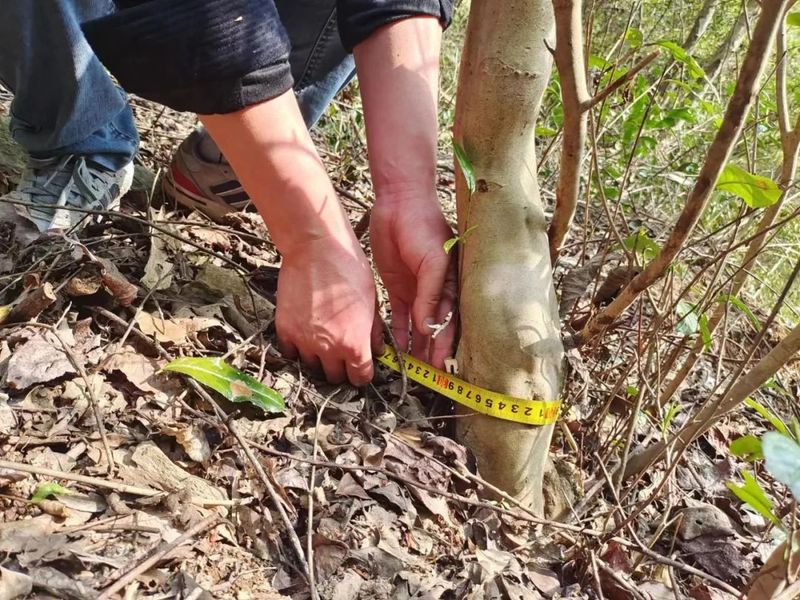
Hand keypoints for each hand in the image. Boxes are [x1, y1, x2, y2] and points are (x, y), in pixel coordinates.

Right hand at [276, 234, 382, 385]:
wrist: (316, 248)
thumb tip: (377, 349)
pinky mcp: (285, 330)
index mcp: (355, 344)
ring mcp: (304, 341)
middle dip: (342, 369)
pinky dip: (298, 349)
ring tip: (324, 342)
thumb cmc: (349, 269)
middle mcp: (329, 349)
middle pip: (335, 377)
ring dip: (319, 359)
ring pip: (312, 367)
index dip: (362, 374)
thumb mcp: (372, 301)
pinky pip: (290, 353)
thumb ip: (374, 331)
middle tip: (342, 354)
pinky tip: (306, 336)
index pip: (360, 378)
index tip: (360, 367)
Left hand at [370, 192, 456, 367]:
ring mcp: (417, 292)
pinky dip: (398, 334)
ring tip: (411, 371)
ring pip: (417, 328)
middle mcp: (437, 293)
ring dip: (414, 348)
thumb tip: (426, 327)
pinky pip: (398, 318)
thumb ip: (430, 294)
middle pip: (435, 330)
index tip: (441, 368)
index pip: (451, 323)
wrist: (399, 203)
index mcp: (452, 286)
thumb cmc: (424, 227)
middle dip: (431, 353)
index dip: (445, 346)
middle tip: (426, 377)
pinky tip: (396, 352)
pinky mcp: (398, 289)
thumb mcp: (433, 260)